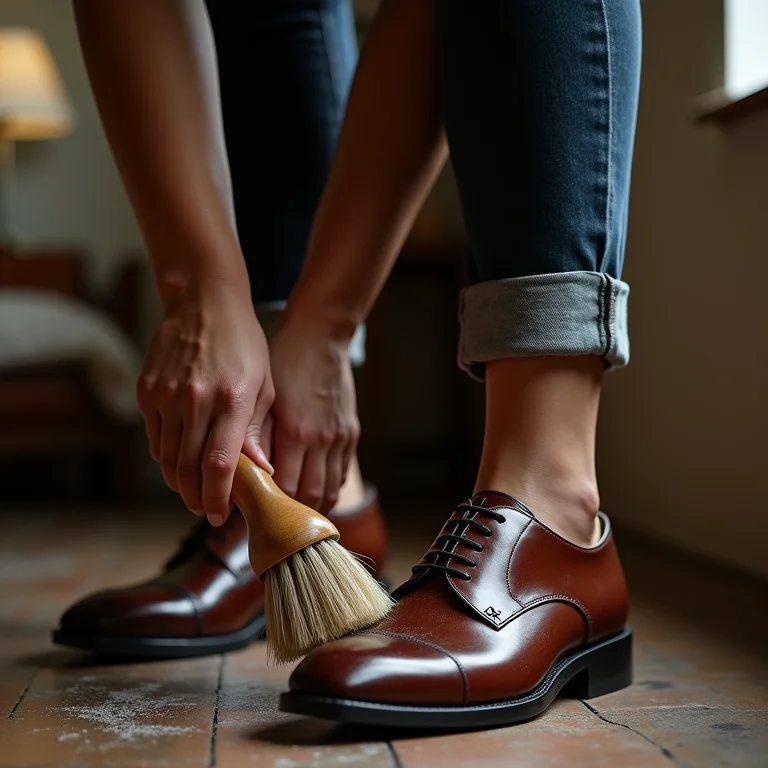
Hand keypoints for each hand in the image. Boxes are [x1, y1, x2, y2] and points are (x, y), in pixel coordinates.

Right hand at [137, 281, 273, 524]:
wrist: (204, 301)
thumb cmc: (244, 344)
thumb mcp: (264, 385)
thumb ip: (256, 430)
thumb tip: (259, 472)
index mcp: (232, 400)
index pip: (219, 465)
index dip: (217, 498)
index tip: (219, 516)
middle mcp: (195, 400)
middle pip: (188, 468)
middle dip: (196, 497)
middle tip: (206, 509)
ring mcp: (166, 395)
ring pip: (167, 457)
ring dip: (180, 481)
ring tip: (194, 490)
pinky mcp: (147, 390)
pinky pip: (154, 437)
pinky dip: (166, 457)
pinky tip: (180, 462)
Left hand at [265, 313, 358, 513]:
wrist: (320, 335)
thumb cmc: (283, 361)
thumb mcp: (262, 395)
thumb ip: (253, 436)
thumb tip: (239, 472)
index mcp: (294, 432)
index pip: (282, 488)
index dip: (268, 504)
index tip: (251, 510)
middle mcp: (320, 440)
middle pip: (307, 496)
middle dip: (288, 513)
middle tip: (268, 518)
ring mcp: (339, 438)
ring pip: (328, 491)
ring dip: (310, 507)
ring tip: (289, 513)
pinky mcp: (350, 433)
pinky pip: (342, 474)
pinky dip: (328, 490)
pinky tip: (312, 491)